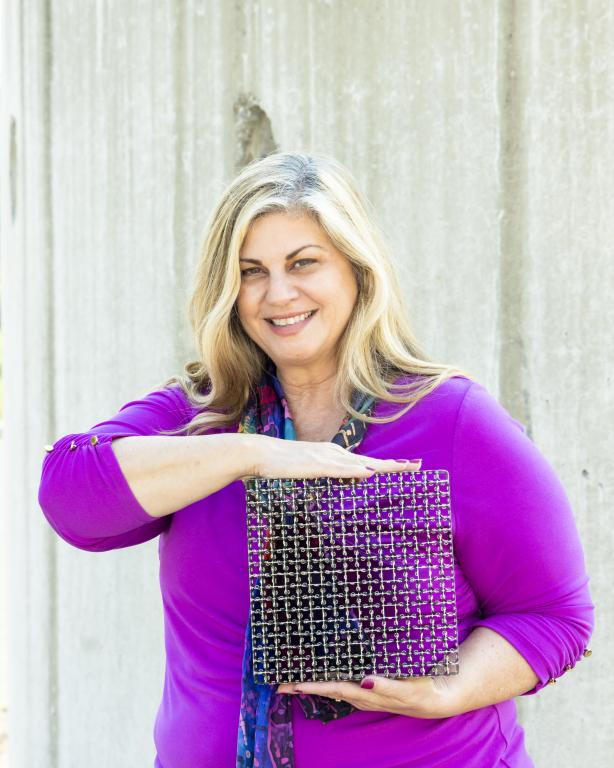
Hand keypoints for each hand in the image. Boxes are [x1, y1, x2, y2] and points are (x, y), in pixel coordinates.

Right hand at [246, 434, 421, 479]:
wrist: (260, 454)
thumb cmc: (281, 464)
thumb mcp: (307, 470)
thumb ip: (322, 475)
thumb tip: (333, 486)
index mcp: (333, 455)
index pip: (366, 461)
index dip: (387, 464)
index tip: (407, 466)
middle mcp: (334, 453)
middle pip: (371, 460)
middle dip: (395, 464)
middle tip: (419, 466)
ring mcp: (325, 458)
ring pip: (360, 464)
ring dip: (383, 467)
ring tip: (404, 468)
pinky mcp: (315, 466)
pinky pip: (339, 470)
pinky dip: (355, 471)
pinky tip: (369, 473)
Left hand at [276, 673, 453, 719]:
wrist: (439, 697)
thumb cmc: (422, 690)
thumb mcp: (408, 688)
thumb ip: (387, 687)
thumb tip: (365, 681)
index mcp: (367, 694)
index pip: (334, 689)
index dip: (314, 686)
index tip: (294, 684)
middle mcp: (361, 695)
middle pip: (327, 690)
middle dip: (304, 687)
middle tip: (280, 683)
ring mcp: (364, 693)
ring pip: (333, 688)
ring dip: (313, 685)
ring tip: (293, 680)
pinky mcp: (368, 688)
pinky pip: (343, 685)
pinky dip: (328, 682)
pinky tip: (321, 676)